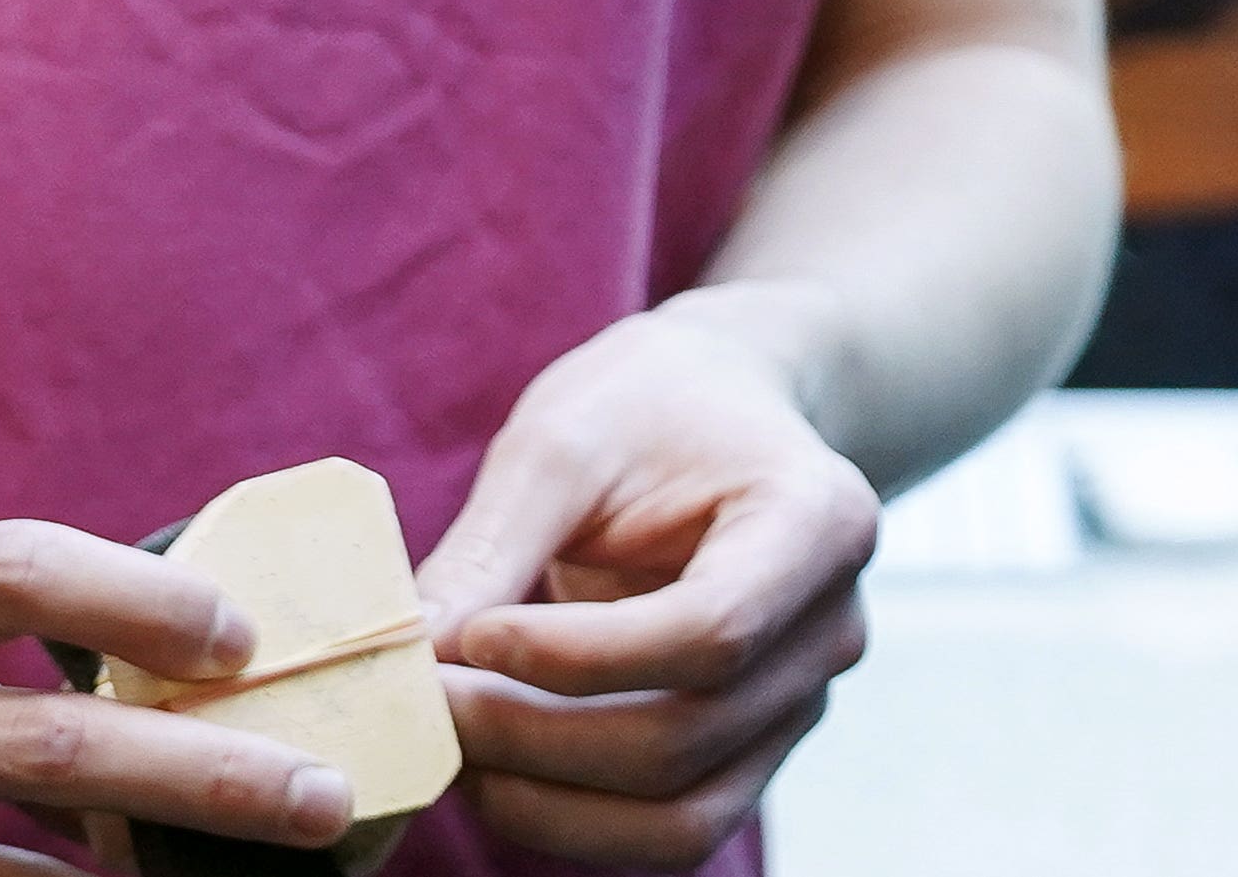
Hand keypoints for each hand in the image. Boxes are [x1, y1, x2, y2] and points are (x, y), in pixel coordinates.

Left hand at [414, 295, 885, 870]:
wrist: (719, 411)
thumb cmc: (647, 406)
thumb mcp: (565, 438)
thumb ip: (493, 543)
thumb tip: (408, 653)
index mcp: (818, 522)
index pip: (711, 633)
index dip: (577, 658)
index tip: (471, 637)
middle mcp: (830, 629)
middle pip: (683, 738)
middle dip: (535, 737)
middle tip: (425, 704)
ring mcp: (800, 703)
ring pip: (679, 816)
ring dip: (547, 803)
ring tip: (453, 749)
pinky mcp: (752, 751)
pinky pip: (670, 831)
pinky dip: (574, 824)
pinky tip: (498, 773)